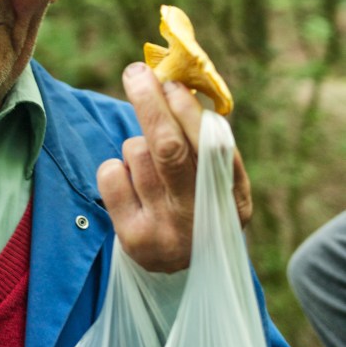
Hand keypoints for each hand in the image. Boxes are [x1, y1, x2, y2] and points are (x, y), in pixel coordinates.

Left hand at [96, 62, 251, 271]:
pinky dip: (116, 166)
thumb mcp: (219, 184)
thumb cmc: (198, 206)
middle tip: (136, 73)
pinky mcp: (133, 238)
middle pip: (168, 148)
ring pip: (136, 153)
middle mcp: (201, 217)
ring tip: (149, 168)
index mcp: (234, 199)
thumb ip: (208, 143)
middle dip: (149, 103)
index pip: (211, 147)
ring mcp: (166, 230)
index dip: (188, 111)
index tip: (171, 82)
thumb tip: (176, 84)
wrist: (180, 273)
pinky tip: (130, 186)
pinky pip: (111, 173)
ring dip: (136, 144)